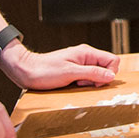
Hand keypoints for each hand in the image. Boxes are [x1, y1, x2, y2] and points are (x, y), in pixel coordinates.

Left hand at [0, 43, 117, 90]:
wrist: (25, 71)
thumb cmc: (44, 70)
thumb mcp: (70, 73)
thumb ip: (92, 73)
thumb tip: (111, 76)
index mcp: (87, 52)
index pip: (112, 60)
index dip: (109, 73)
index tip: (96, 82)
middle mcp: (85, 56)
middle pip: (106, 68)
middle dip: (98, 79)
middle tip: (82, 83)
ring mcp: (80, 63)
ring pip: (97, 74)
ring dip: (89, 82)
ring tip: (75, 83)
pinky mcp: (75, 70)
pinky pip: (87, 77)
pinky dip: (83, 83)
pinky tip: (73, 85)